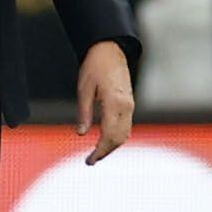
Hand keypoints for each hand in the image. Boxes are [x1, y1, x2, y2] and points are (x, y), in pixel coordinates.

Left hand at [76, 40, 133, 164]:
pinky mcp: (130, 103)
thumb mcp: (83, 89)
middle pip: (119, 138)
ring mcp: (130, 105)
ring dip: (112, 146)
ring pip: (125, 134)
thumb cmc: (94, 67)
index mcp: (114, 102)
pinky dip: (117, 137)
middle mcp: (126, 106)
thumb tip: (81, 133)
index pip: (109, 135)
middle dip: (106, 152)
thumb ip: (84, 113)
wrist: (110, 51)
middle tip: (91, 160)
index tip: (90, 160)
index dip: (100, 151)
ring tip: (97, 153)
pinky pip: (126, 126)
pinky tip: (106, 140)